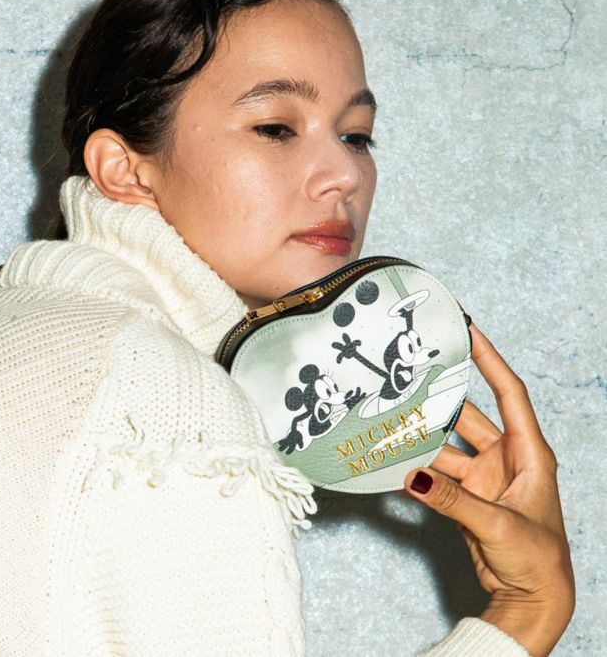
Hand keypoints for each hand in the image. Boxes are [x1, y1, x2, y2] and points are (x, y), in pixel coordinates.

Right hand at [402, 323, 574, 656]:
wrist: (533, 601)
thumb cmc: (538, 561)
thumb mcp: (500, 525)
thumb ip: (453, 500)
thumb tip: (411, 475)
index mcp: (530, 454)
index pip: (510, 393)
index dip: (491, 360)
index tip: (469, 331)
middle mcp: (507, 459)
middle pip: (470, 415)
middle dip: (442, 397)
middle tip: (413, 376)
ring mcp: (485, 477)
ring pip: (447, 445)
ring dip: (423, 438)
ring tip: (393, 423)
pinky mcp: (467, 496)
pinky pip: (437, 473)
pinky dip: (418, 468)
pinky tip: (395, 462)